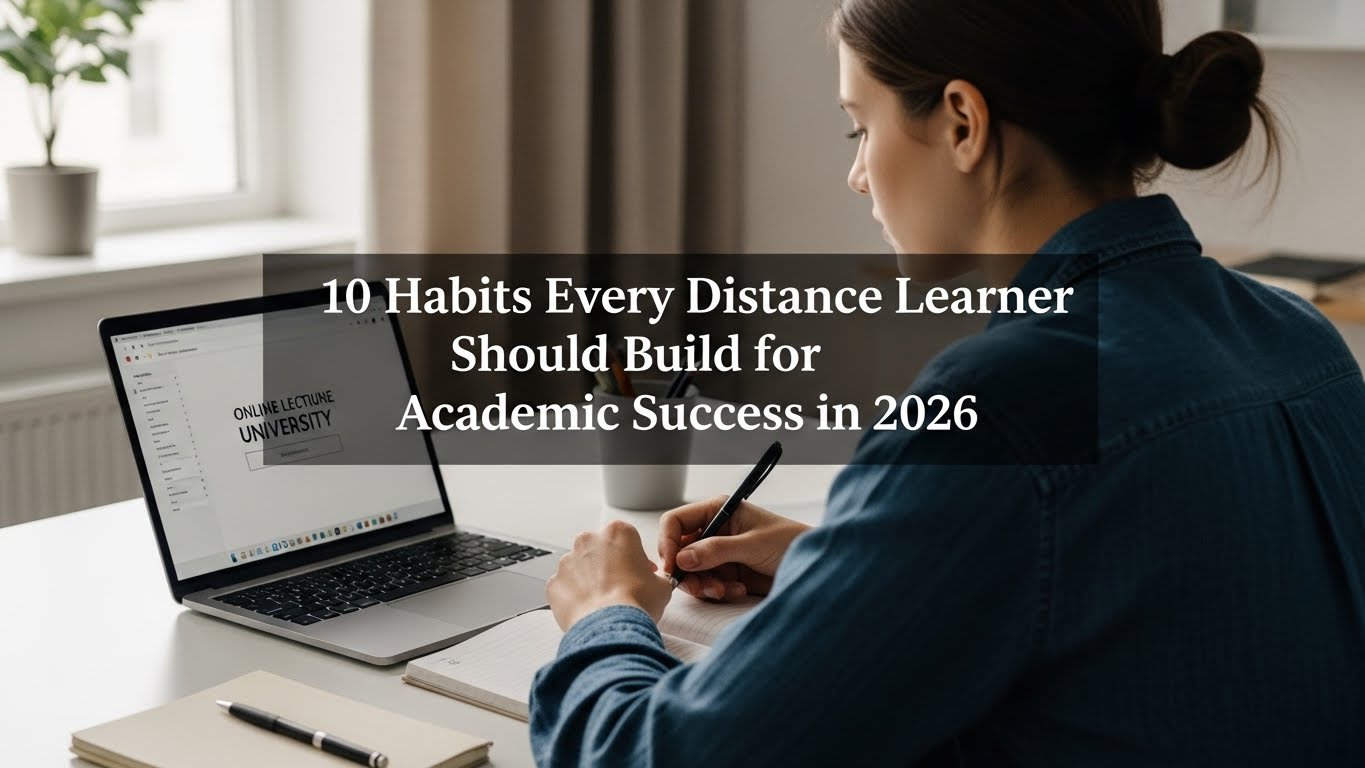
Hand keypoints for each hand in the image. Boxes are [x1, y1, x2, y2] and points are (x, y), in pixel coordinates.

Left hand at [546, 520, 672, 630]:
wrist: (610, 627)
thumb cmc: (634, 602)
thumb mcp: (662, 586)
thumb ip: (657, 578)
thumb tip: (655, 584)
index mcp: (618, 533)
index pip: (628, 539)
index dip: (636, 558)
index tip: (640, 572)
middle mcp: (589, 541)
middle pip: (600, 549)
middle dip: (609, 565)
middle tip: (621, 587)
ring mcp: (568, 561)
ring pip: (579, 566)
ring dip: (590, 580)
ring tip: (603, 601)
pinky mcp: (554, 582)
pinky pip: (564, 586)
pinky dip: (574, 596)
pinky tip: (588, 609)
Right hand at [658, 496, 810, 602]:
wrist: (813, 567)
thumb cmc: (789, 542)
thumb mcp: (752, 545)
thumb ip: (716, 550)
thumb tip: (681, 558)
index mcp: (718, 511)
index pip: (676, 521)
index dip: (667, 542)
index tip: (672, 566)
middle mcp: (714, 530)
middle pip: (679, 551)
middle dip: (687, 571)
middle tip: (700, 588)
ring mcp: (719, 553)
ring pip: (691, 572)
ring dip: (703, 585)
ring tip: (724, 591)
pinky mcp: (727, 573)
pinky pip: (707, 585)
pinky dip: (718, 591)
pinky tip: (738, 590)